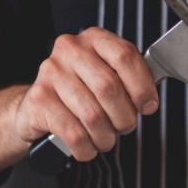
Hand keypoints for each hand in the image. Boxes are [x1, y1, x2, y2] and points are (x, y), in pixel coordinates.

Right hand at [14, 27, 158, 161]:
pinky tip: (87, 147)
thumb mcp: (107, 76)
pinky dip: (87, 148)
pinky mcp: (38, 100)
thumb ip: (128, 80)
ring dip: (105, 137)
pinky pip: (74, 134)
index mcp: (94, 39)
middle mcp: (70, 50)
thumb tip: (149, 101)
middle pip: (109, 87)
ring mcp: (51, 73)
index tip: (148, 106)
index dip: (142, 86)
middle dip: (124, 117)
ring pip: (92, 115)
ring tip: (105, 139)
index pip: (125, 56)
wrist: (40, 106)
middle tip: (125, 126)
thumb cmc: (82, 91)